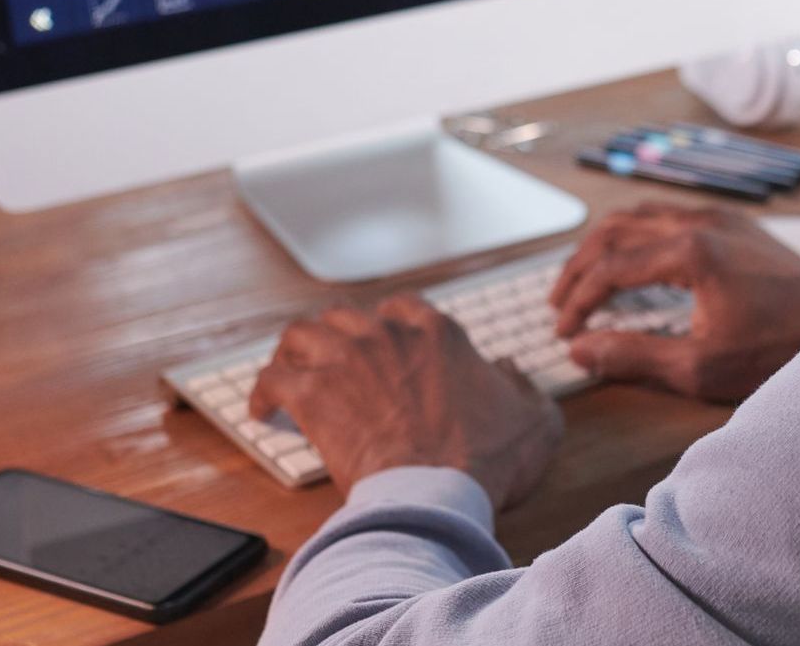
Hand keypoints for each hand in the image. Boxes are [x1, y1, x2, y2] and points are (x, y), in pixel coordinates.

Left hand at [250, 293, 561, 506]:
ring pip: (301, 333)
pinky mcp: (313, 395)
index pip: (404, 308)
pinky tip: (265, 410)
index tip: (387, 342)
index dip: (391, 324)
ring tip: (290, 372)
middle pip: (346, 314)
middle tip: (333, 359)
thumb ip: (524, 390)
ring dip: (293, 351)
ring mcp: (345, 359)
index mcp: (438, 333)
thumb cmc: (484, 460)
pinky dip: (264, 392)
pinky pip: (271, 378)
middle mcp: (387, 334)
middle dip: (337, 334)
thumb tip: (509, 374)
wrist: (436, 491)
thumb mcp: (535, 420)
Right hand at [551, 202, 799, 402]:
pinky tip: (631, 262)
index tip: (563, 331)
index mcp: (691, 252)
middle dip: (580, 266)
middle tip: (559, 303)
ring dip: (604, 245)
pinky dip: (635, 235)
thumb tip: (581, 350)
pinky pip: (667, 214)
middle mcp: (701, 222)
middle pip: (615, 229)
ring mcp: (719, 216)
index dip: (578, 300)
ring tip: (584, 281)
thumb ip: (634, 355)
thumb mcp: (700, 366)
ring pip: (639, 214)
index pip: (610, 267)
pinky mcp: (733, 222)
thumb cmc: (779, 348)